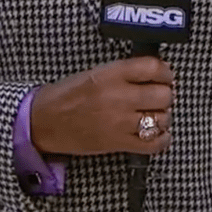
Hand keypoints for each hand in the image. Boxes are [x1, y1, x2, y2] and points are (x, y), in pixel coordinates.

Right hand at [30, 57, 173, 156]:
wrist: (44, 120)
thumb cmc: (67, 94)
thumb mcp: (96, 71)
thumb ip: (124, 72)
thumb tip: (153, 73)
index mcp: (111, 73)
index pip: (152, 67)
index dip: (165, 71)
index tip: (166, 74)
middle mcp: (118, 96)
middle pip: (163, 94)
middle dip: (166, 94)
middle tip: (160, 94)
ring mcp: (119, 122)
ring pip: (162, 118)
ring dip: (164, 116)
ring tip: (156, 113)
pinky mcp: (118, 143)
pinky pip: (153, 143)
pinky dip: (162, 138)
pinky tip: (158, 133)